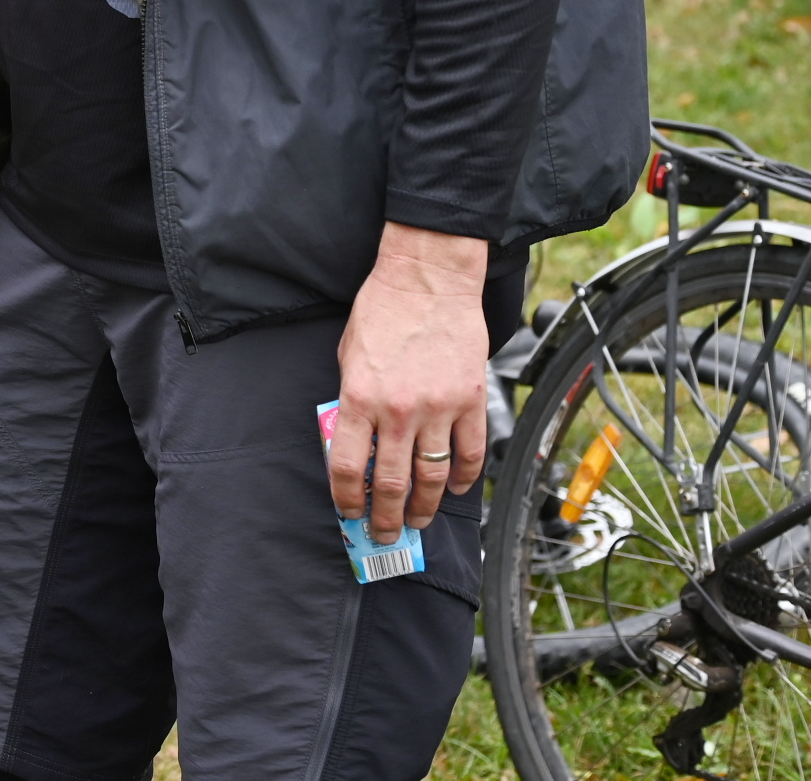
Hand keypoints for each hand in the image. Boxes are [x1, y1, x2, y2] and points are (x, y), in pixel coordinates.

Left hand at [331, 223, 489, 541]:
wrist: (428, 281)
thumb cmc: (382, 312)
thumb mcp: (348, 356)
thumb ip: (351, 400)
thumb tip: (356, 440)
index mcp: (359, 397)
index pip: (346, 465)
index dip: (346, 497)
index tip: (348, 512)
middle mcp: (398, 410)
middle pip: (391, 482)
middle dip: (386, 517)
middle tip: (385, 535)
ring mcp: (439, 408)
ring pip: (432, 476)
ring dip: (424, 506)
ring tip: (416, 520)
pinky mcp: (470, 402)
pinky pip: (469, 453)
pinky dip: (462, 478)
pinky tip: (453, 489)